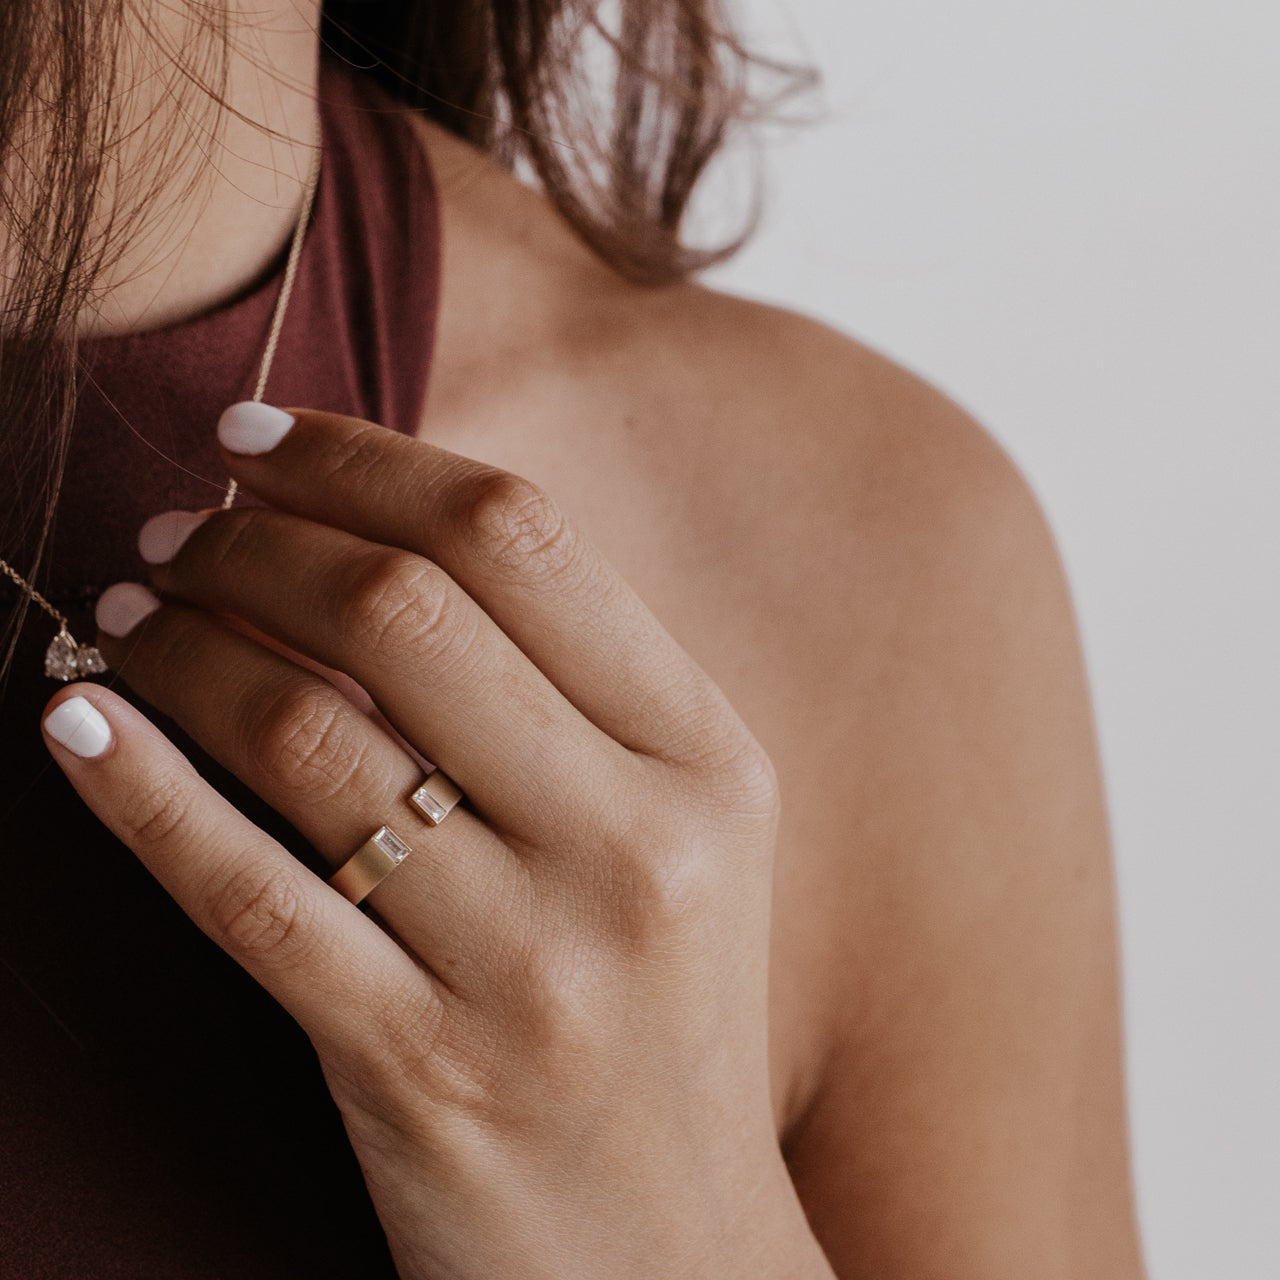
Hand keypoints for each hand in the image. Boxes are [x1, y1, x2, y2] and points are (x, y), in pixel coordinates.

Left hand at [41, 405, 833, 1278]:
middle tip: (174, 532)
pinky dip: (136, 787)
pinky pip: (244, 893)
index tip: (255, 438)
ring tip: (124, 614)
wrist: (675, 1254)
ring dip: (180, 646)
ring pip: (305, 736)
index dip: (365, 458)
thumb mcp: (680, 834)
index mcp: (707, 758)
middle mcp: (634, 844)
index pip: (521, 539)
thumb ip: (570, 689)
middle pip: (404, 611)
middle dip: (253, 540)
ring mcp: (531, 964)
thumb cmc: (665, 1013)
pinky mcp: (420, 1072)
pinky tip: (74, 717)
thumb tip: (384, 535)